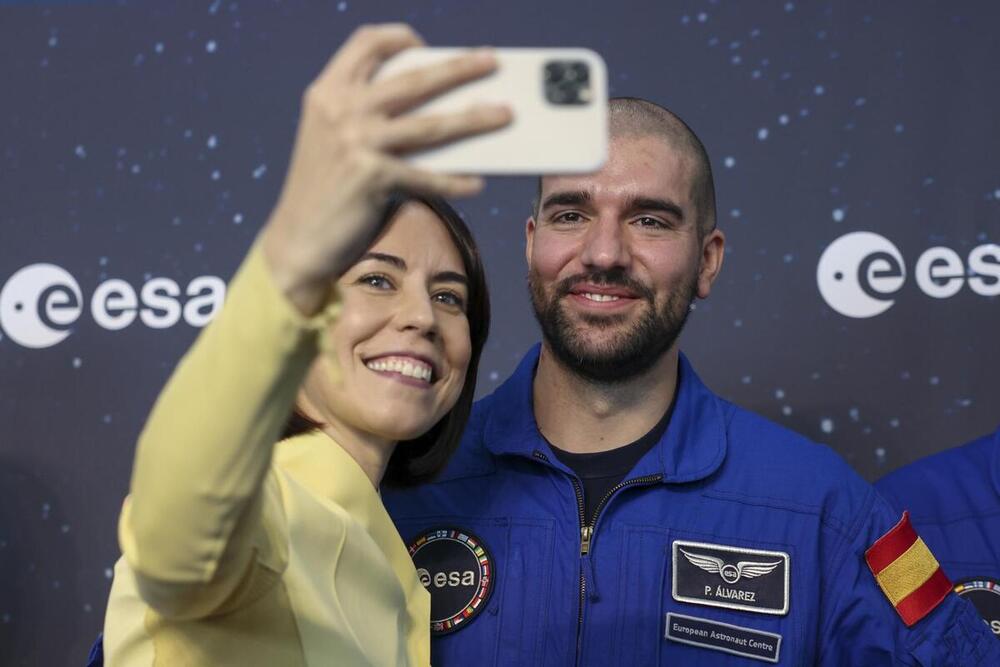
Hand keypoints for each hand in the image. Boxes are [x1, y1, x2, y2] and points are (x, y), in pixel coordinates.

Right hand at [261, 23, 510, 315]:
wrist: (297, 240)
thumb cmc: (324, 190)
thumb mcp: (333, 139)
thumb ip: (370, 117)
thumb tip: (439, 113)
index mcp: (327, 93)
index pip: (364, 44)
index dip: (396, 37)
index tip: (423, 43)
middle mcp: (341, 111)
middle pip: (413, 79)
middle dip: (459, 67)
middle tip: (491, 61)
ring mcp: (356, 143)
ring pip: (431, 125)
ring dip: (475, 118)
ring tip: (505, 115)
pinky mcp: (372, 178)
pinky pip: (428, 177)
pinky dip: (456, 181)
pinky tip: (476, 183)